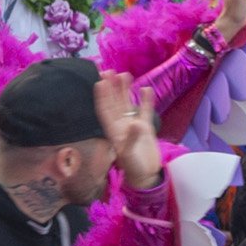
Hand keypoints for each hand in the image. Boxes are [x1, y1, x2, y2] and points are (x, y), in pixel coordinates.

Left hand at [92, 70, 161, 191]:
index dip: (101, 97)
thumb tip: (137, 123)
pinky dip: (146, 101)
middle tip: (108, 70)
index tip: (99, 82)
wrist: (146, 175)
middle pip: (114, 103)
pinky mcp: (146, 127)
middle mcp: (120, 124)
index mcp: (112, 130)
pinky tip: (146, 88)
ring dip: (125, 90)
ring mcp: (133, 125)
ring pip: (128, 104)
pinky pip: (145, 111)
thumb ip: (133, 138)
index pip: (104, 110)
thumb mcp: (129, 154)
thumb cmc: (133, 166)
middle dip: (111, 88)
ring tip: (124, 74)